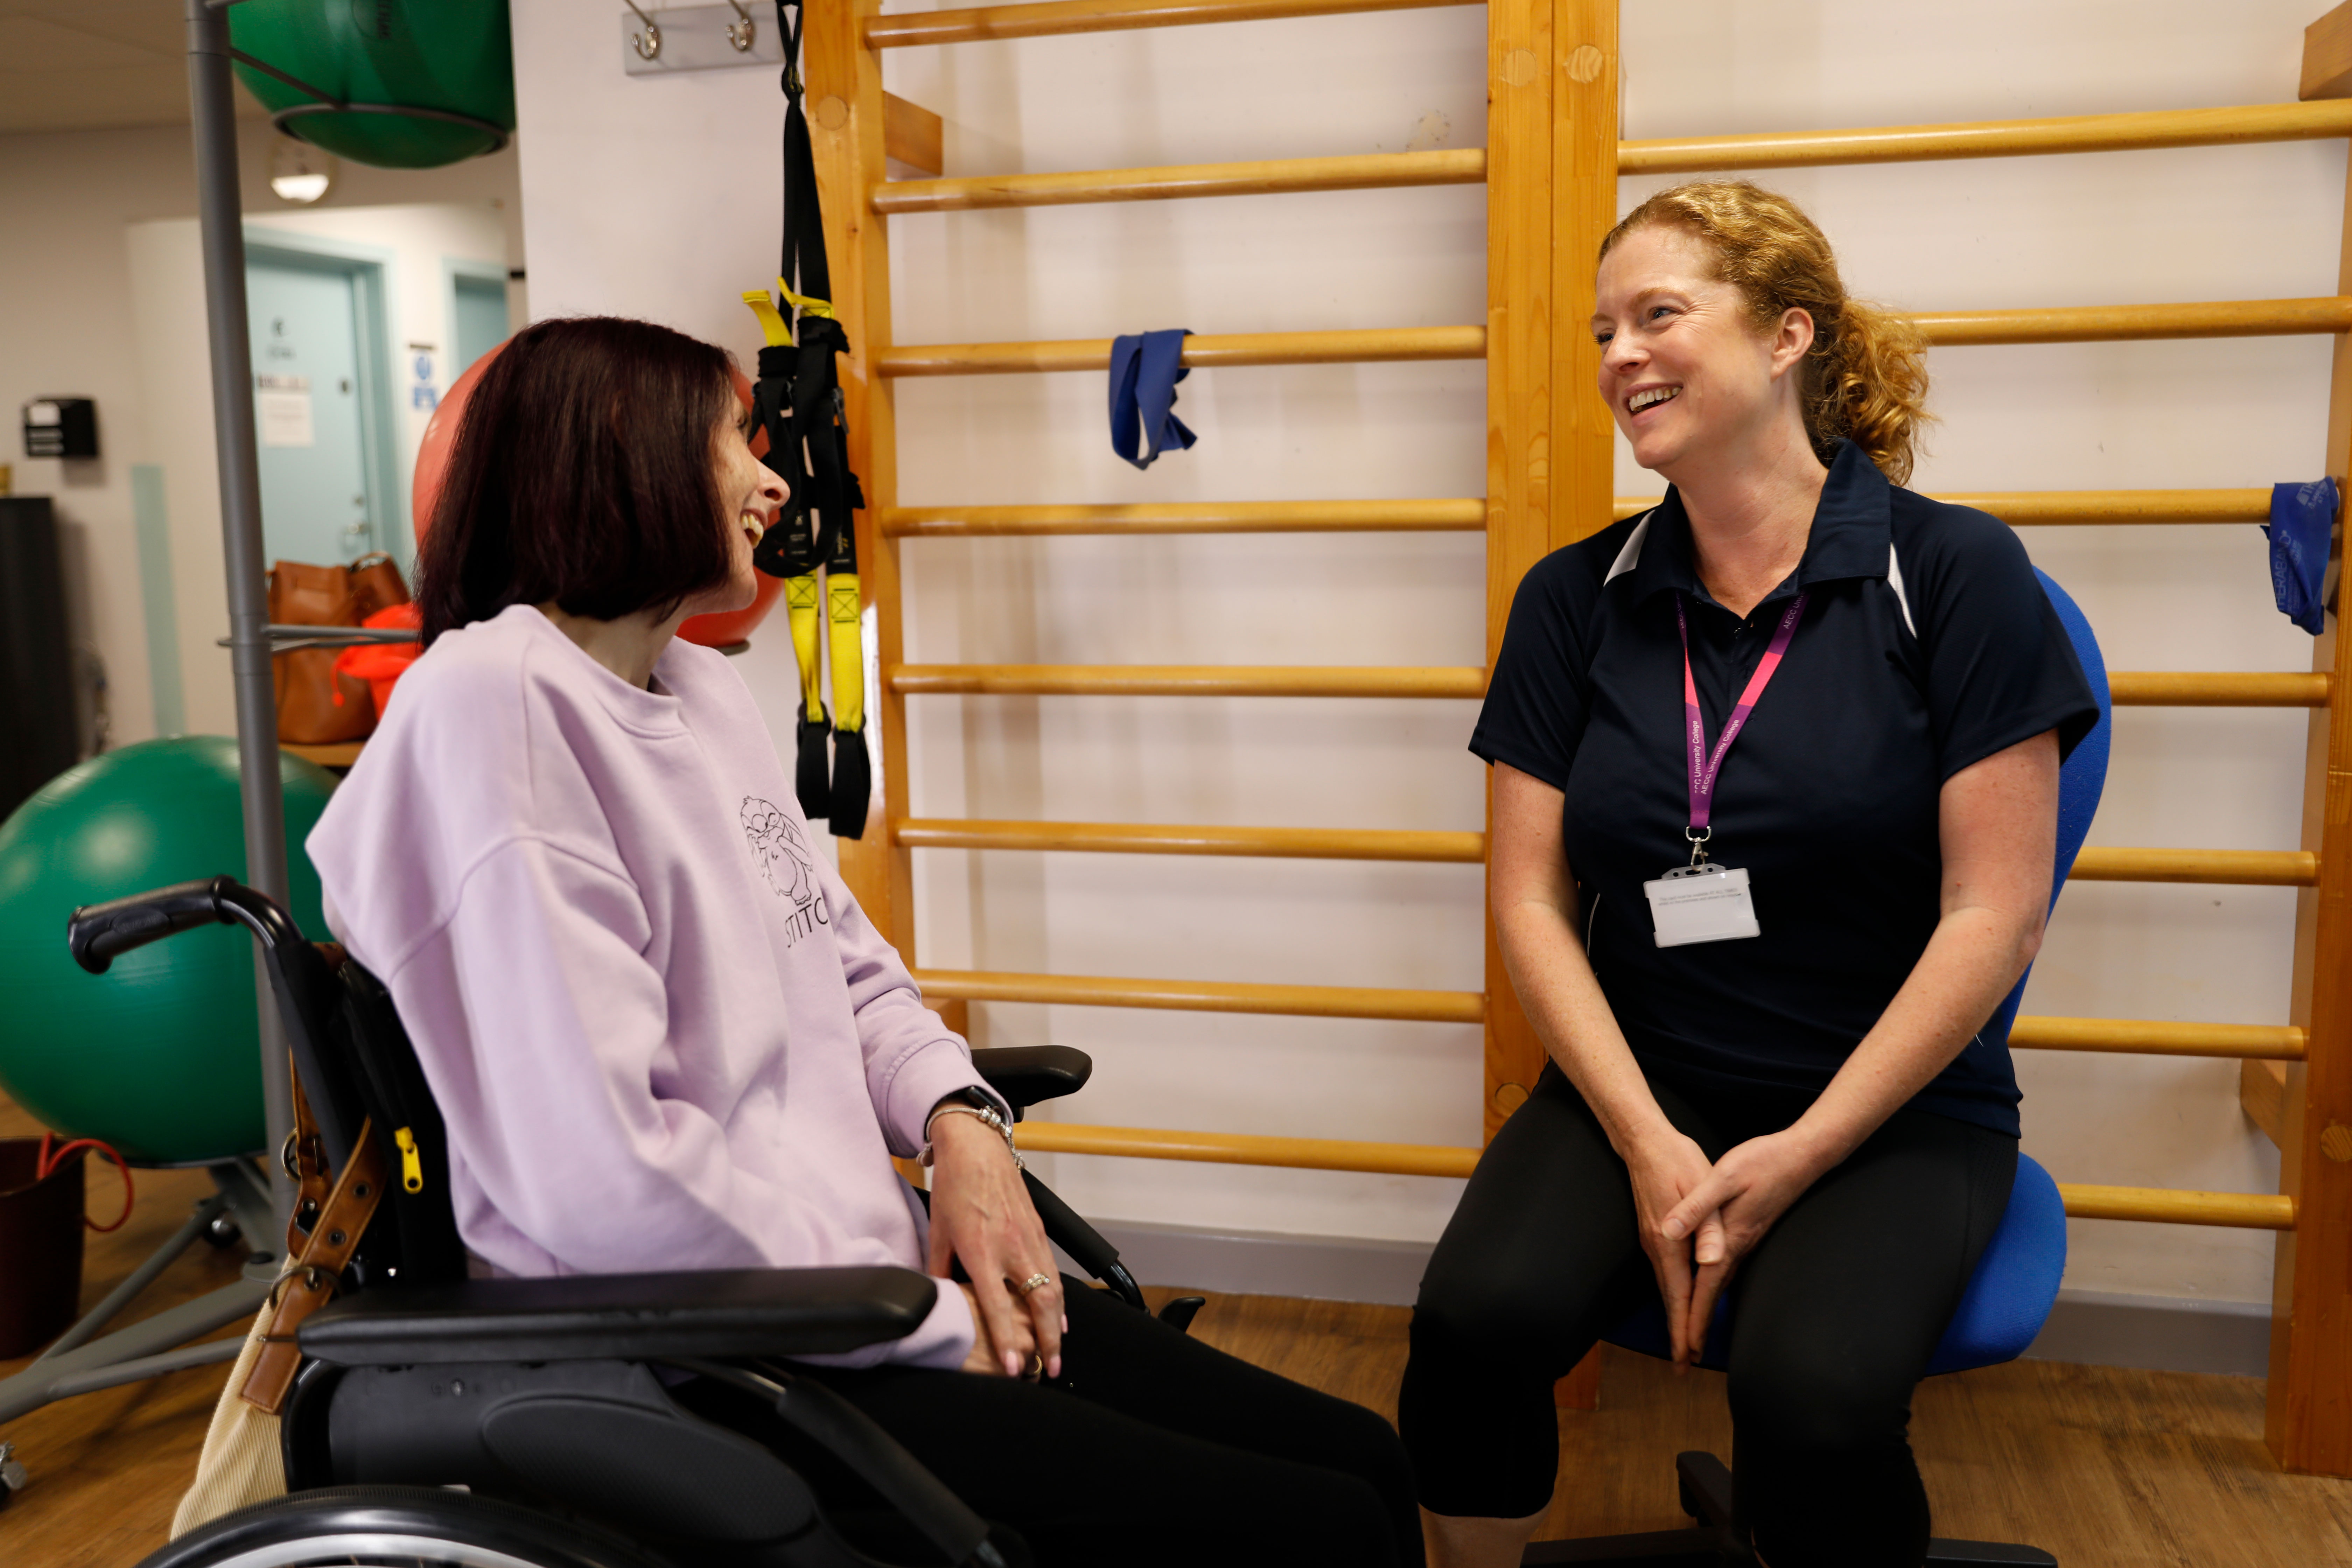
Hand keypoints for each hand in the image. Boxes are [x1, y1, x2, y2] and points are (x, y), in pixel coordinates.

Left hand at [927, 1107, 1063, 1379]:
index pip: (996, 1305)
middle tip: (1047, 1369)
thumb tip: (938, 1299)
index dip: (1006, 1339)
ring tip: (1056, 1351)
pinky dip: (1059, 1296)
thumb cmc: (954, 1185)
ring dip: (1057, 1324)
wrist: (976, 1145)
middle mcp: (1010, 1246)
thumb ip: (940, 1269)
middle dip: (1047, 1341)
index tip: (1013, 1366)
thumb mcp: (937, 1231)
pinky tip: (1059, 1313)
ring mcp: (1029, 1237)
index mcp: (981, 1249)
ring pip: (1053, 1288)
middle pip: (1038, 1302)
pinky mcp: (1038, 1228)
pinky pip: (1053, 1269)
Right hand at [1621, 1127, 1720, 1369]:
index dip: (1684, 1328)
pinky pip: (1664, 1272)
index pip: (1679, 1295)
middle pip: (1669, 1298)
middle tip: (1684, 1366)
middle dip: (1676, 1333)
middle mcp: (1657, 1246)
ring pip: (1665, 1286)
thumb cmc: (1678, 1160)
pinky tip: (1679, 1299)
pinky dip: (1672, 1294)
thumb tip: (1712, 1261)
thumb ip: (1707, 1226)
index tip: (1687, 1357)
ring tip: (1683, 1342)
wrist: (1644, 1142)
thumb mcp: (1702, 1186)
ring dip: (1675, 1315)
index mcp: (1670, 1240)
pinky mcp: (1653, 1232)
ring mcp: (1652, 1240)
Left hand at [1657, 1128, 1830, 1365]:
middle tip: (1686, 1360)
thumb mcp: (1724, 1176)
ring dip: (1707, 1310)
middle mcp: (1739, 1246)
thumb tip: (1672, 1232)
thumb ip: (1698, 1206)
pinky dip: (1715, 1287)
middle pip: (1713, 1295)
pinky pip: (1728, 1270)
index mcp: (1729, 1237)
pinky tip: (1710, 1289)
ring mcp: (1746, 1241)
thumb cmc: (1763, 1162)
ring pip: (1721, 1284)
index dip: (1692, 1320)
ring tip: (1694, 1335)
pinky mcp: (1749, 1232)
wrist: (1802, 1155)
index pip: (1705, 1287)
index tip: (1685, 1350)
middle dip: (1699, 1328)